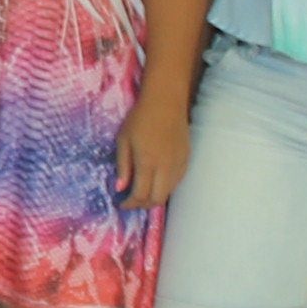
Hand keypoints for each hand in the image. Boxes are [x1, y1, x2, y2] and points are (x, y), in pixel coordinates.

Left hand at [112, 86, 190, 209]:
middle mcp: (166, 167)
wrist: (166, 102)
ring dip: (154, 197)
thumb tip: (120, 188)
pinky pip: (176, 182)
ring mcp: (179, 164)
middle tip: (131, 201)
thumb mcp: (123, 140)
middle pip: (157, 199)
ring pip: (168, 193)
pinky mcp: (186, 160)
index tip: (121, 203)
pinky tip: (154, 181)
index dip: (129, 204)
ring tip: (141, 192)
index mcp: (148, 162)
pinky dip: (164, 187)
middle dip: (142, 205)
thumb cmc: (140, 118)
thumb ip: (122, 166)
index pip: (140, 195)